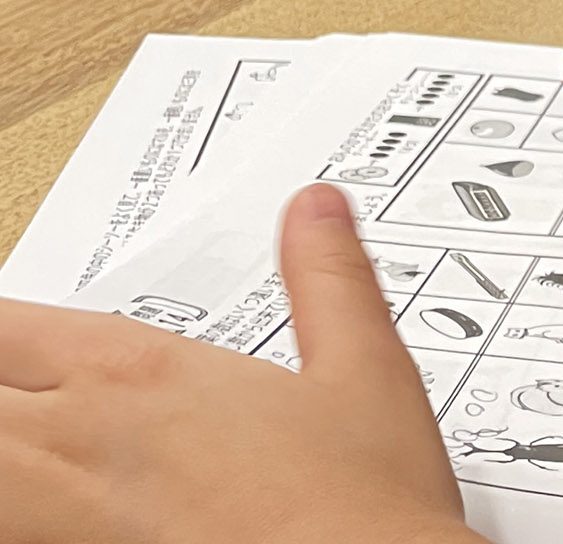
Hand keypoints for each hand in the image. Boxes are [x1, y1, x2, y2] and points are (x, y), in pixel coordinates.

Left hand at [0, 185, 479, 543]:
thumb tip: (315, 210)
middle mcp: (76, 441)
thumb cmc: (364, 508)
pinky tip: (48, 511)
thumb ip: (328, 279)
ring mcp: (61, 517)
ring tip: (32, 450)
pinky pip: (10, 534)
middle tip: (26, 387)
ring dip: (0, 451)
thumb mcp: (367, 369)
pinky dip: (18, 517)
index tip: (20, 337)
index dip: (5, 330)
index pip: (2, 324)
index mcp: (136, 374)